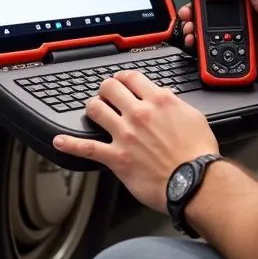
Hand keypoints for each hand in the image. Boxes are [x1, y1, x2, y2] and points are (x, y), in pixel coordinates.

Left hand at [52, 70, 218, 213]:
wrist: (195, 182)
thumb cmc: (198, 154)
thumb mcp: (193, 116)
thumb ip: (174, 104)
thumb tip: (164, 97)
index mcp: (158, 101)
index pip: (132, 77)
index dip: (123, 77)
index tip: (122, 82)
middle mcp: (139, 113)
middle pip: (110, 88)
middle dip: (106, 89)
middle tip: (106, 94)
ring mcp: (125, 135)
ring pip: (96, 109)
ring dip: (92, 107)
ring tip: (93, 109)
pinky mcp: (117, 158)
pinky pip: (87, 149)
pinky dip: (69, 145)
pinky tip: (59, 142)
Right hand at [178, 0, 257, 68]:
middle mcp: (239, 10)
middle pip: (206, 12)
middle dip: (192, 14)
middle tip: (187, 16)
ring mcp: (241, 31)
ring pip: (211, 35)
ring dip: (198, 35)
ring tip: (192, 34)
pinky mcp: (245, 51)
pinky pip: (225, 54)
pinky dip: (214, 54)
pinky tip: (208, 51)